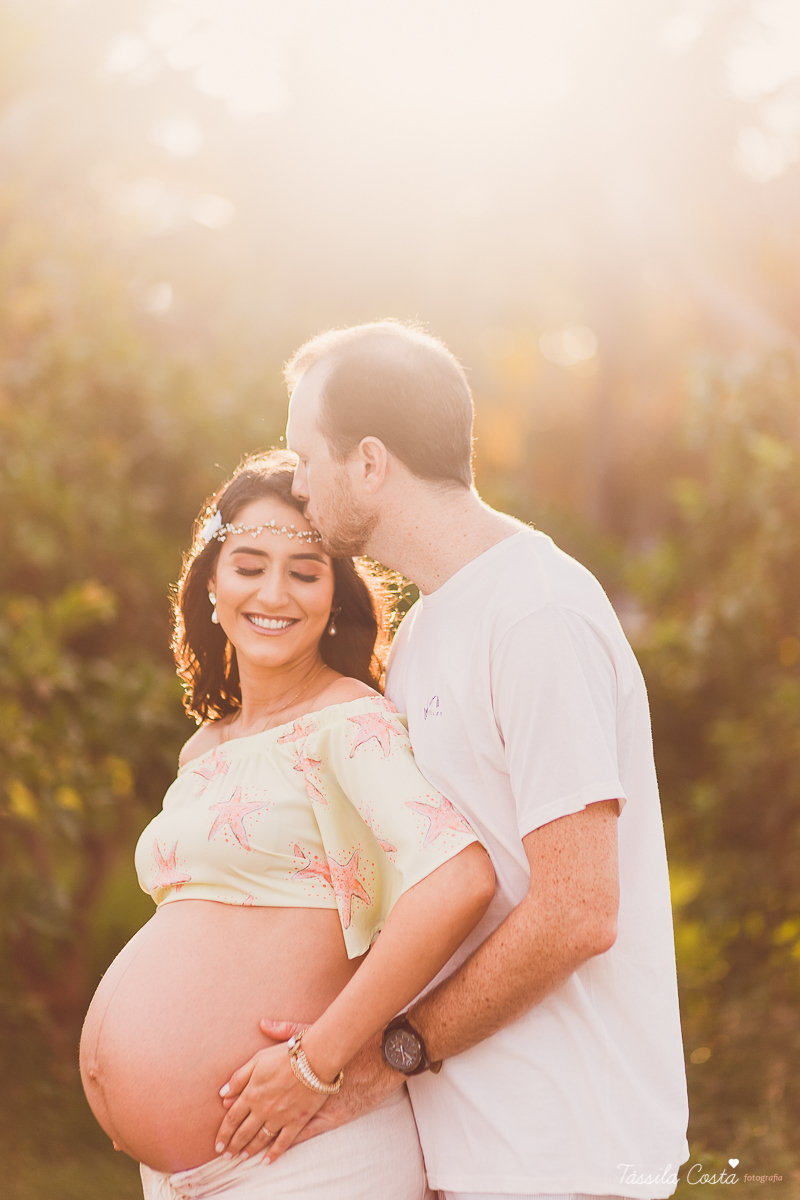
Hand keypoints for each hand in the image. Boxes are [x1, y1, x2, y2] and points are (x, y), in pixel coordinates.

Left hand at [214, 1041, 326, 1162]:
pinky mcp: (296, 1121)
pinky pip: (283, 1142)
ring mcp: (280, 1117)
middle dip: (233, 1146)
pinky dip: (274, 1154)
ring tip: (242, 1157)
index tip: (217, 1145)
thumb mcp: (258, 1060)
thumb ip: (239, 1078)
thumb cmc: (285, 1056)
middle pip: (243, 1132)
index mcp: (252, 1094)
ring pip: (260, 1140)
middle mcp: (263, 1109)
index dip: (223, 1134)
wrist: (314, 1059)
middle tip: (226, 1156)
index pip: (232, 1119)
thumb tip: (222, 1094)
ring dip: (249, 1150)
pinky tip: (266, 1162)